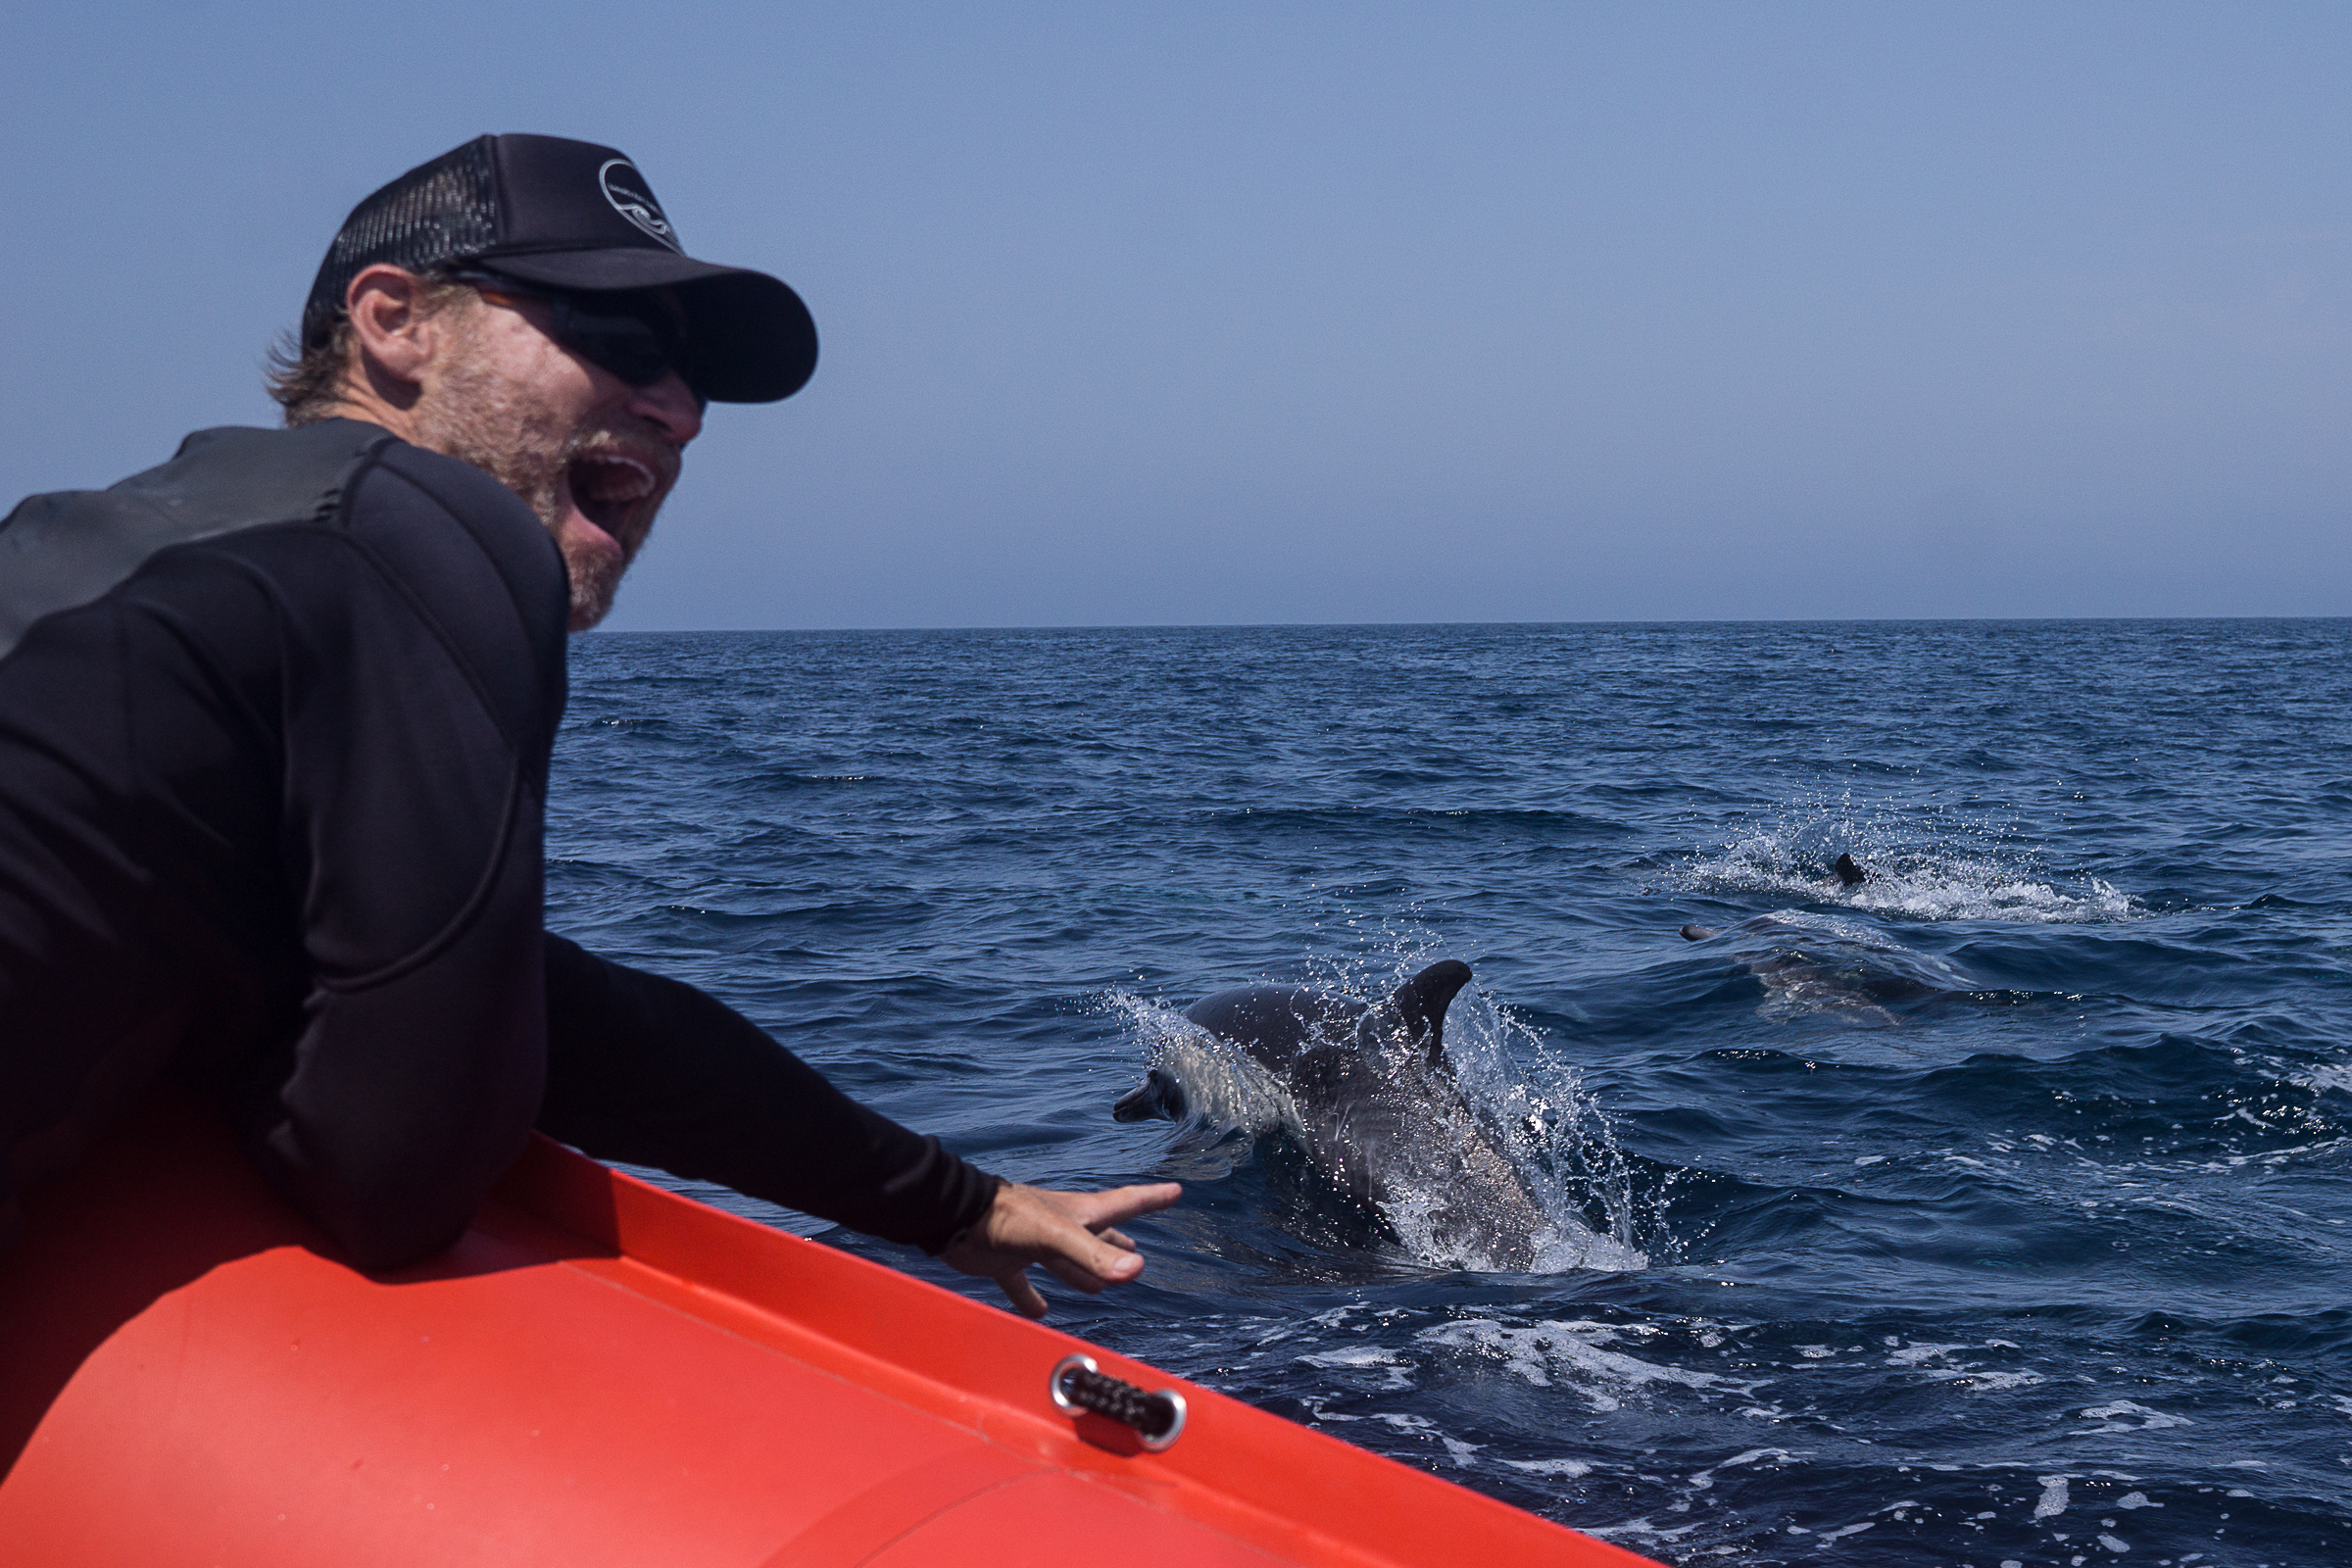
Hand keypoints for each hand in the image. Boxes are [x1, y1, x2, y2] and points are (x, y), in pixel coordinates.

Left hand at [941, 1180, 1181, 1317]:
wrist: (954, 1217)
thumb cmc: (1007, 1217)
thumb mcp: (1057, 1235)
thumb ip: (1092, 1255)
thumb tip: (1135, 1269)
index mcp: (1078, 1215)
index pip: (1124, 1205)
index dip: (1151, 1199)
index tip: (1175, 1191)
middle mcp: (1059, 1227)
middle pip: (1098, 1235)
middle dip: (1118, 1242)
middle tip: (1137, 1247)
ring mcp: (1033, 1243)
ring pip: (1065, 1260)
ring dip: (1083, 1272)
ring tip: (1100, 1285)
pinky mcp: (1006, 1261)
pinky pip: (1023, 1283)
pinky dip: (1031, 1297)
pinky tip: (1038, 1311)